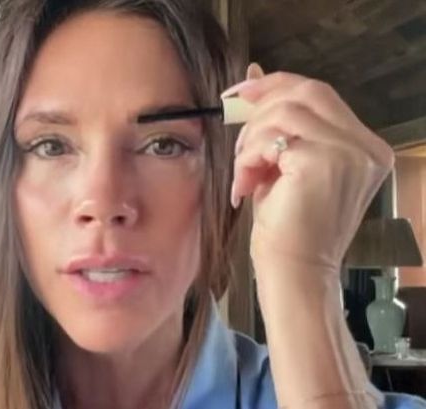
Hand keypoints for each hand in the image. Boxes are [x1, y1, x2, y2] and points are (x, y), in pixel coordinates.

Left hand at [227, 64, 394, 272]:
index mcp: (364, 147)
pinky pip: (272, 138)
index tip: (242, 92)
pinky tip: (245, 186)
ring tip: (244, 174)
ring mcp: (349, 153)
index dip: (277, 85)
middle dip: (261, 105)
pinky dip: (248, 158)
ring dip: (251, 139)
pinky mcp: (323, 162)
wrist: (295, 273)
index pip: (320, 95)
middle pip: (307, 93)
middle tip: (235, 131)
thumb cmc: (289, 227)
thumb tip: (252, 74)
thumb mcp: (284, 165)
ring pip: (285, 112)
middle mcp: (365, 147)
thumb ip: (278, 123)